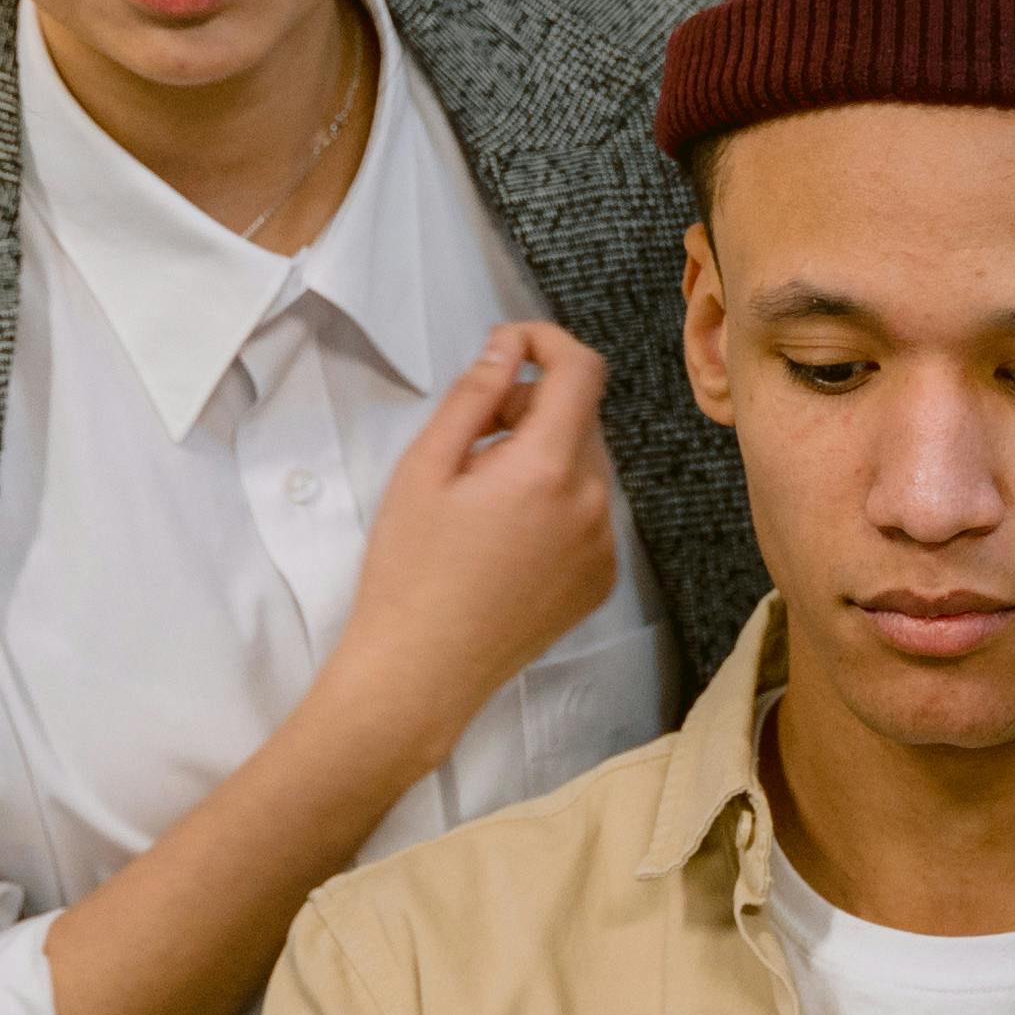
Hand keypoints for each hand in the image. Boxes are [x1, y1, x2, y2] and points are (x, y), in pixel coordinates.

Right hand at [329, 322, 618, 727]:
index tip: (512, 344)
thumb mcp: (425, 468)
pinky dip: (555, 503)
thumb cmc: (410, 572)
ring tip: (481, 495)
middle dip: (532, 406)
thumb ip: (473, 396)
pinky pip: (588, 513)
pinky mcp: (600, 579)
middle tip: (471, 437)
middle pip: (581, 418)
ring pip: (585, 466)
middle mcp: (593, 504)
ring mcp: (604, 546)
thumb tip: (506, 349)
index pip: (581, 370)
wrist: (421, 673)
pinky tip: (503, 536)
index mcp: (549, 469)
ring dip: (543, 456)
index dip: (548, 341)